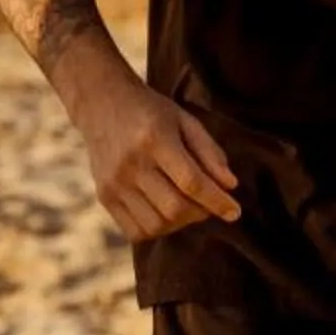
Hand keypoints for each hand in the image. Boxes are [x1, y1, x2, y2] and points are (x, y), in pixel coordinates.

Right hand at [66, 75, 244, 241]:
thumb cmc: (150, 111)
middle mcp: (131, 163)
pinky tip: (164, 212)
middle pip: (175, 208)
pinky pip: (135, 231)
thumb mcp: (184, 120)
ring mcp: (114, 182)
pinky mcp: (104, 195)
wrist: (100, 103)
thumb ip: (209, 152)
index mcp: (154, 138)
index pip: (191, 182)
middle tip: (208, 203)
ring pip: (156, 224)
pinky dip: (157, 229)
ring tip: (187, 207)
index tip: (234, 211)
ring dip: (180, 223)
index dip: (217, 201)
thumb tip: (230, 186)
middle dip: (201, 212)